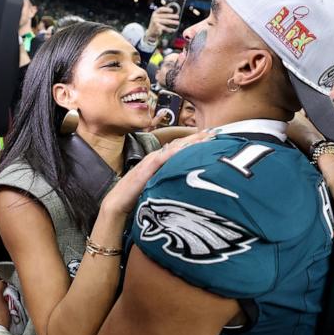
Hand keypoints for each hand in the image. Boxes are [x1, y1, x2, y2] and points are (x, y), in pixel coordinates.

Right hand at [100, 129, 214, 214]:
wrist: (117, 203)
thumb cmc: (136, 197)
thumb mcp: (157, 186)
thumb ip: (168, 181)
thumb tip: (184, 182)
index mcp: (159, 161)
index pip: (179, 148)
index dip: (195, 141)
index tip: (211, 137)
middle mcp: (155, 157)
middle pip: (180, 144)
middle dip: (197, 137)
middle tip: (216, 131)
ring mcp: (150, 161)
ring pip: (174, 147)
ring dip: (191, 141)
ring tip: (207, 136)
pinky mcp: (146, 168)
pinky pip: (163, 157)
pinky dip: (175, 152)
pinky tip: (187, 148)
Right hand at [144, 6, 179, 42]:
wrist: (150, 32)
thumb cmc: (156, 24)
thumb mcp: (157, 18)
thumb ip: (162, 14)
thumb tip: (172, 12)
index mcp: (155, 13)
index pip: (161, 9)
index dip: (167, 9)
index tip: (172, 10)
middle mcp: (155, 17)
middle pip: (165, 16)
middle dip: (172, 16)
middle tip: (177, 17)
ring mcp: (156, 22)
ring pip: (167, 21)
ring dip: (173, 22)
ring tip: (177, 23)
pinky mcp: (158, 27)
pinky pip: (165, 28)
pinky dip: (169, 29)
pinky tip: (173, 30)